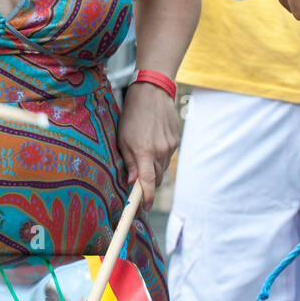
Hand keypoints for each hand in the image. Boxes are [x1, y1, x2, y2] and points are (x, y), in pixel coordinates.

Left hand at [117, 81, 179, 209]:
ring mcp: (171, 146)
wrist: (153, 92)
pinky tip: (152, 143)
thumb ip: (129, 161)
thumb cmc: (132, 115)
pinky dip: (159, 156)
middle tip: (137, 181)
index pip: (148, 182)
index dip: (146, 197)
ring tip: (143, 153)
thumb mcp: (122, 138)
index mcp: (144, 151)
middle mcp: (160, 151)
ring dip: (153, 168)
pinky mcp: (176, 140)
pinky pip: (168, 156)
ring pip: (162, 168)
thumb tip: (132, 182)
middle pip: (156, 178)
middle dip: (147, 183)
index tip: (144, 208)